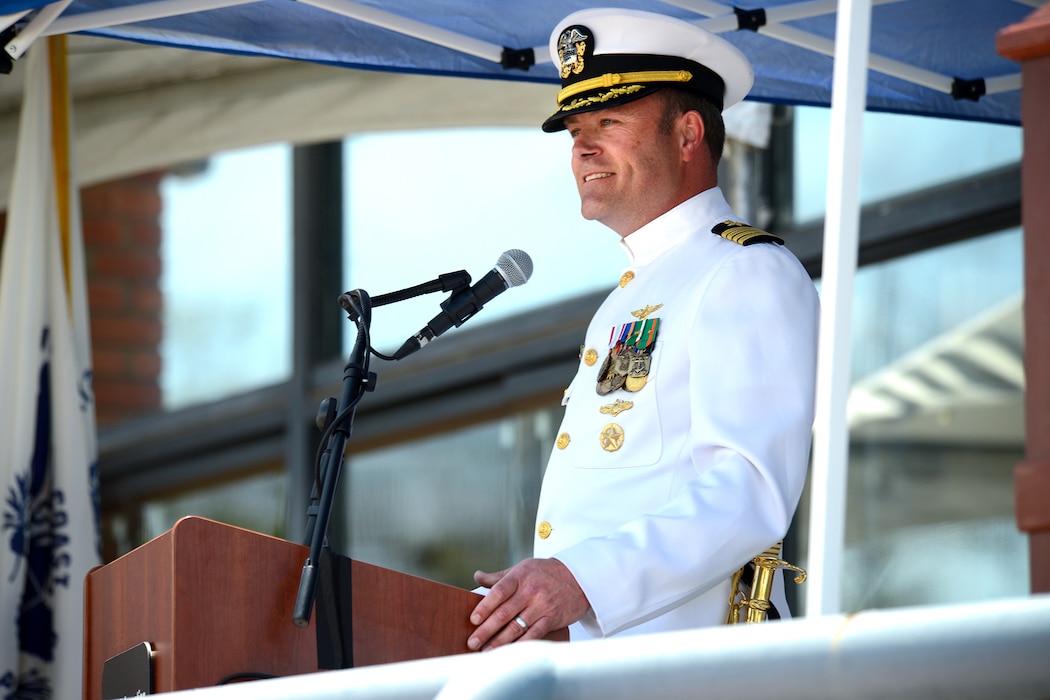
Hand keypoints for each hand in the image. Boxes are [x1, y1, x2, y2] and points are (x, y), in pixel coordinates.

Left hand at [467, 558, 589, 650]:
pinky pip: (534, 634)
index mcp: (520, 576)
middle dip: (486, 630)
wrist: (579, 577)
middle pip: (504, 613)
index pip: (498, 592)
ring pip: (516, 627)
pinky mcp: (552, 618)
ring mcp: (542, 606)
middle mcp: (530, 591)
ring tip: (486, 651)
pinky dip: (520, 644)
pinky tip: (509, 652)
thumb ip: (499, 576)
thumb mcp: (523, 568)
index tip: (473, 620)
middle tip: (472, 642)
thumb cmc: (547, 572)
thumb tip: (478, 577)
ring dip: (499, 641)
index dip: (484, 607)